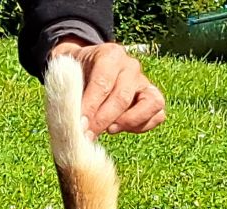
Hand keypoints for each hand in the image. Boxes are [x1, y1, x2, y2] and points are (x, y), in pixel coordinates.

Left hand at [49, 38, 165, 138]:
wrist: (85, 68)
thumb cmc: (75, 77)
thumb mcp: (68, 81)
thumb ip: (69, 98)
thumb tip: (73, 125)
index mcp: (109, 55)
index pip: (102, 84)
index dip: (90, 107)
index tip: (79, 125)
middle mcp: (130, 66)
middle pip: (122, 97)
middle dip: (103, 121)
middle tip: (87, 135)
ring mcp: (144, 81)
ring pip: (151, 103)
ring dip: (129, 122)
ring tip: (109, 130)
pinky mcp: (152, 98)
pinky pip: (158, 115)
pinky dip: (142, 126)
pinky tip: (120, 128)